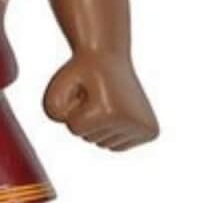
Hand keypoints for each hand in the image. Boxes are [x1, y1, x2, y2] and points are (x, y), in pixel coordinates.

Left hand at [43, 53, 158, 149]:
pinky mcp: (150, 132)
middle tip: (95, 94)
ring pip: (104, 144)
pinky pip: (118, 147)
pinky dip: (111, 133)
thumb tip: (65, 125)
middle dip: (85, 117)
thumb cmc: (82, 70)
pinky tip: (115, 112)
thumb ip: (51, 107)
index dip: (72, 110)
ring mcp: (143, 128)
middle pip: (89, 138)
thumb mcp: (60, 83)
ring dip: (98, 126)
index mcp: (109, 110)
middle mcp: (130, 121)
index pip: (74, 129)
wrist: (109, 56)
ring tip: (104, 101)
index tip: (83, 91)